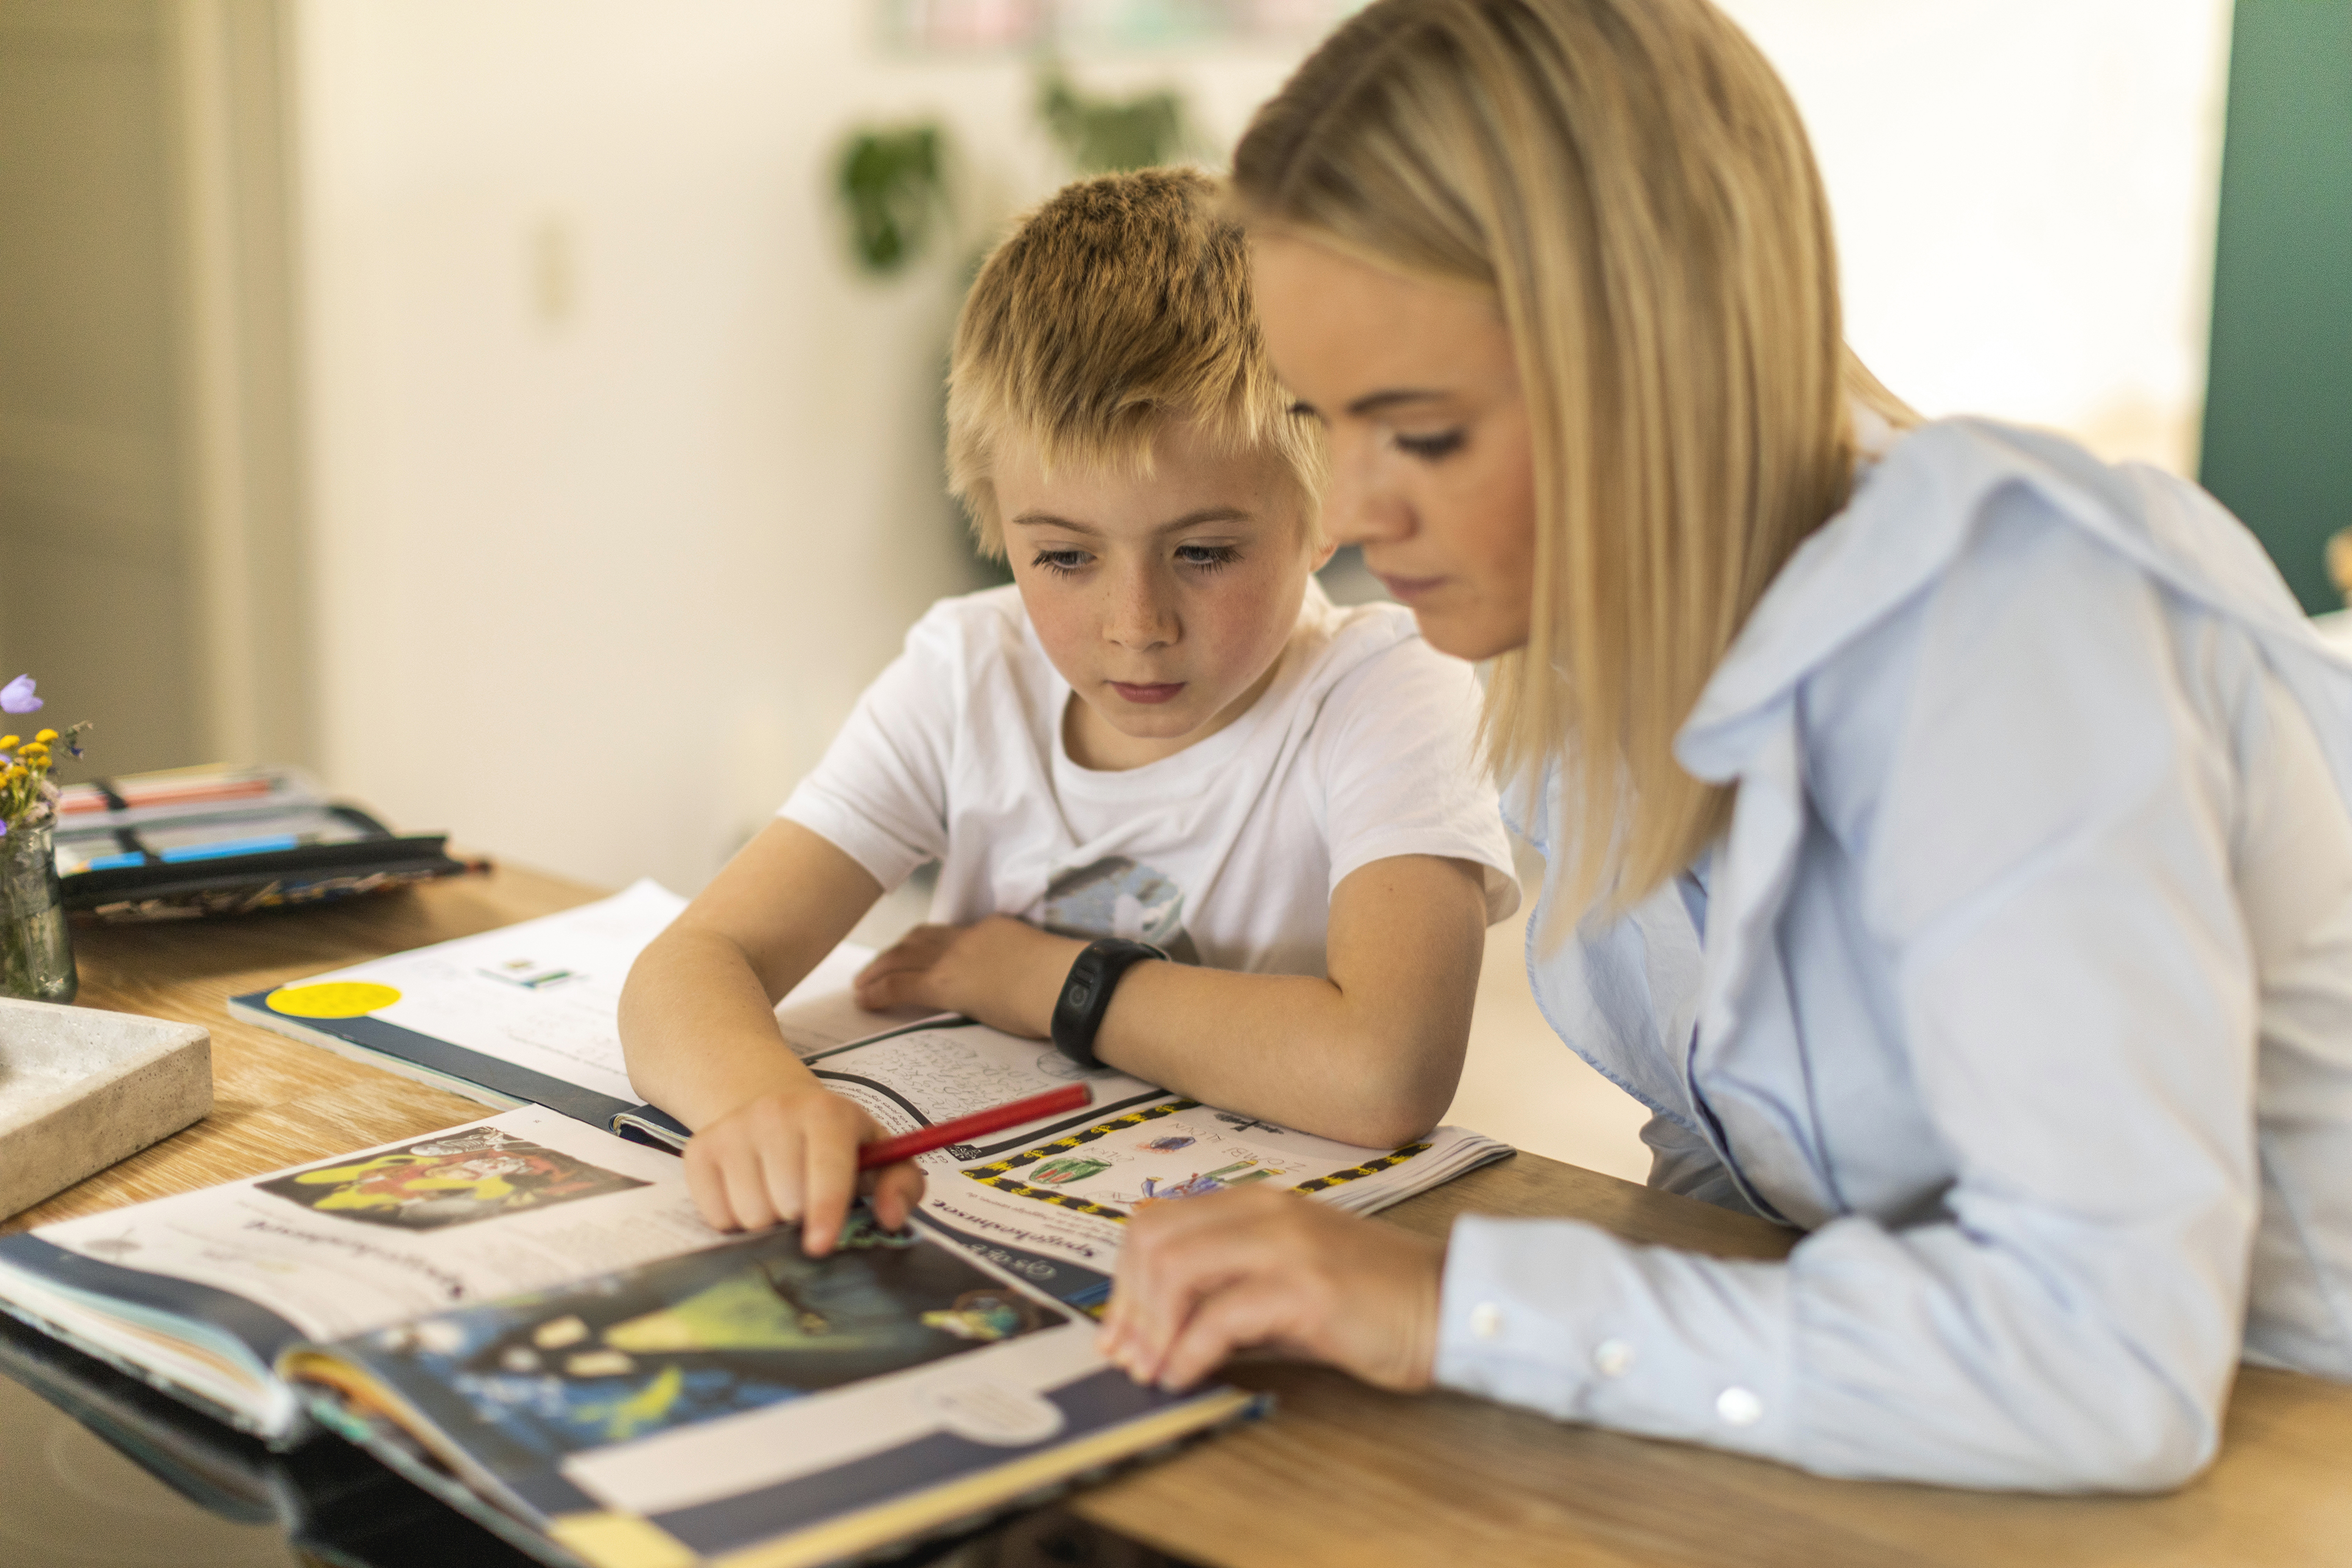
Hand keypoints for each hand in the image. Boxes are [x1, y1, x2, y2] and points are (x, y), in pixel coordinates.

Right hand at [681, 1086, 925, 1254]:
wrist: (775, 1108)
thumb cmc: (835, 1144)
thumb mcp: (880, 1154)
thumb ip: (902, 1185)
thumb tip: (891, 1218)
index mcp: (826, 1113)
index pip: (826, 1169)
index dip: (825, 1211)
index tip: (820, 1245)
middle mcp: (775, 1112)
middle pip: (785, 1202)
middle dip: (799, 1220)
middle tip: (806, 1205)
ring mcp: (733, 1129)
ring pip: (749, 1214)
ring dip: (768, 1223)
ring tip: (780, 1198)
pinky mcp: (699, 1149)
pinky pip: (714, 1215)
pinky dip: (734, 1221)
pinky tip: (750, 1196)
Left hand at [853, 916, 1079, 1037]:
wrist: (1067, 983)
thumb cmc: (1068, 983)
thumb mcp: (1042, 967)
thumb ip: (1024, 973)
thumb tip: (1026, 992)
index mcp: (995, 929)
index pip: (951, 934)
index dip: (926, 943)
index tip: (915, 953)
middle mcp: (969, 937)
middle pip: (920, 939)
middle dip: (895, 952)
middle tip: (876, 967)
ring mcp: (955, 958)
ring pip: (903, 957)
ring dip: (878, 970)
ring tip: (861, 984)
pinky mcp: (945, 983)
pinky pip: (900, 983)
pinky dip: (878, 990)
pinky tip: (865, 1000)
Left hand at [1097, 1188, 1444, 1392]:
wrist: (1453, 1304)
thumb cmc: (1377, 1303)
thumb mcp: (1290, 1285)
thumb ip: (1232, 1293)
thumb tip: (1164, 1333)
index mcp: (1259, 1205)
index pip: (1159, 1223)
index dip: (1126, 1279)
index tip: (1119, 1329)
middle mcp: (1267, 1213)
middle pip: (1155, 1241)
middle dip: (1127, 1304)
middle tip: (1125, 1356)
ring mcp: (1287, 1245)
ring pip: (1177, 1270)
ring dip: (1150, 1329)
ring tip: (1150, 1371)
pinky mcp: (1307, 1289)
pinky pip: (1220, 1317)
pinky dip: (1188, 1353)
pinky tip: (1184, 1378)